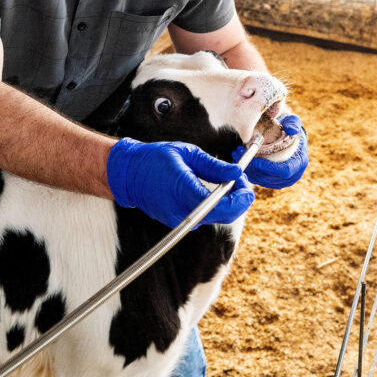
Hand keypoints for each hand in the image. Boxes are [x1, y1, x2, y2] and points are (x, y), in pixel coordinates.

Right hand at [106, 138, 254, 227]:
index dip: (241, 198)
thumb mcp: (187, 153)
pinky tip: (214, 190)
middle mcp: (181, 210)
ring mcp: (178, 220)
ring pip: (216, 217)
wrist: (128, 174)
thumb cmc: (155, 158)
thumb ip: (214, 165)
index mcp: (183, 189)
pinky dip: (215, 206)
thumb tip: (237, 172)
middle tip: (241, 180)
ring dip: (228, 202)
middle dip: (239, 200)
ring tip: (228, 181)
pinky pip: (204, 217)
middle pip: (223, 215)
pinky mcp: (177, 222)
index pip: (221, 205)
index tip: (247, 185)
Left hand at [233, 114, 307, 188]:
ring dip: (247, 168)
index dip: (268, 167)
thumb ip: (293, 124)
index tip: (254, 159)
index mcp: (299, 163)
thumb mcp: (293, 123)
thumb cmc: (289, 130)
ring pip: (261, 179)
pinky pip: (257, 179)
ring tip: (236, 153)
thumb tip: (291, 130)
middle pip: (269, 178)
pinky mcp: (270, 181)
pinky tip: (239, 158)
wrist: (286, 138)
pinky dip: (247, 170)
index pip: (284, 171)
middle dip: (252, 166)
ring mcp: (280, 181)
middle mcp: (291, 176)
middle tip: (239, 152)